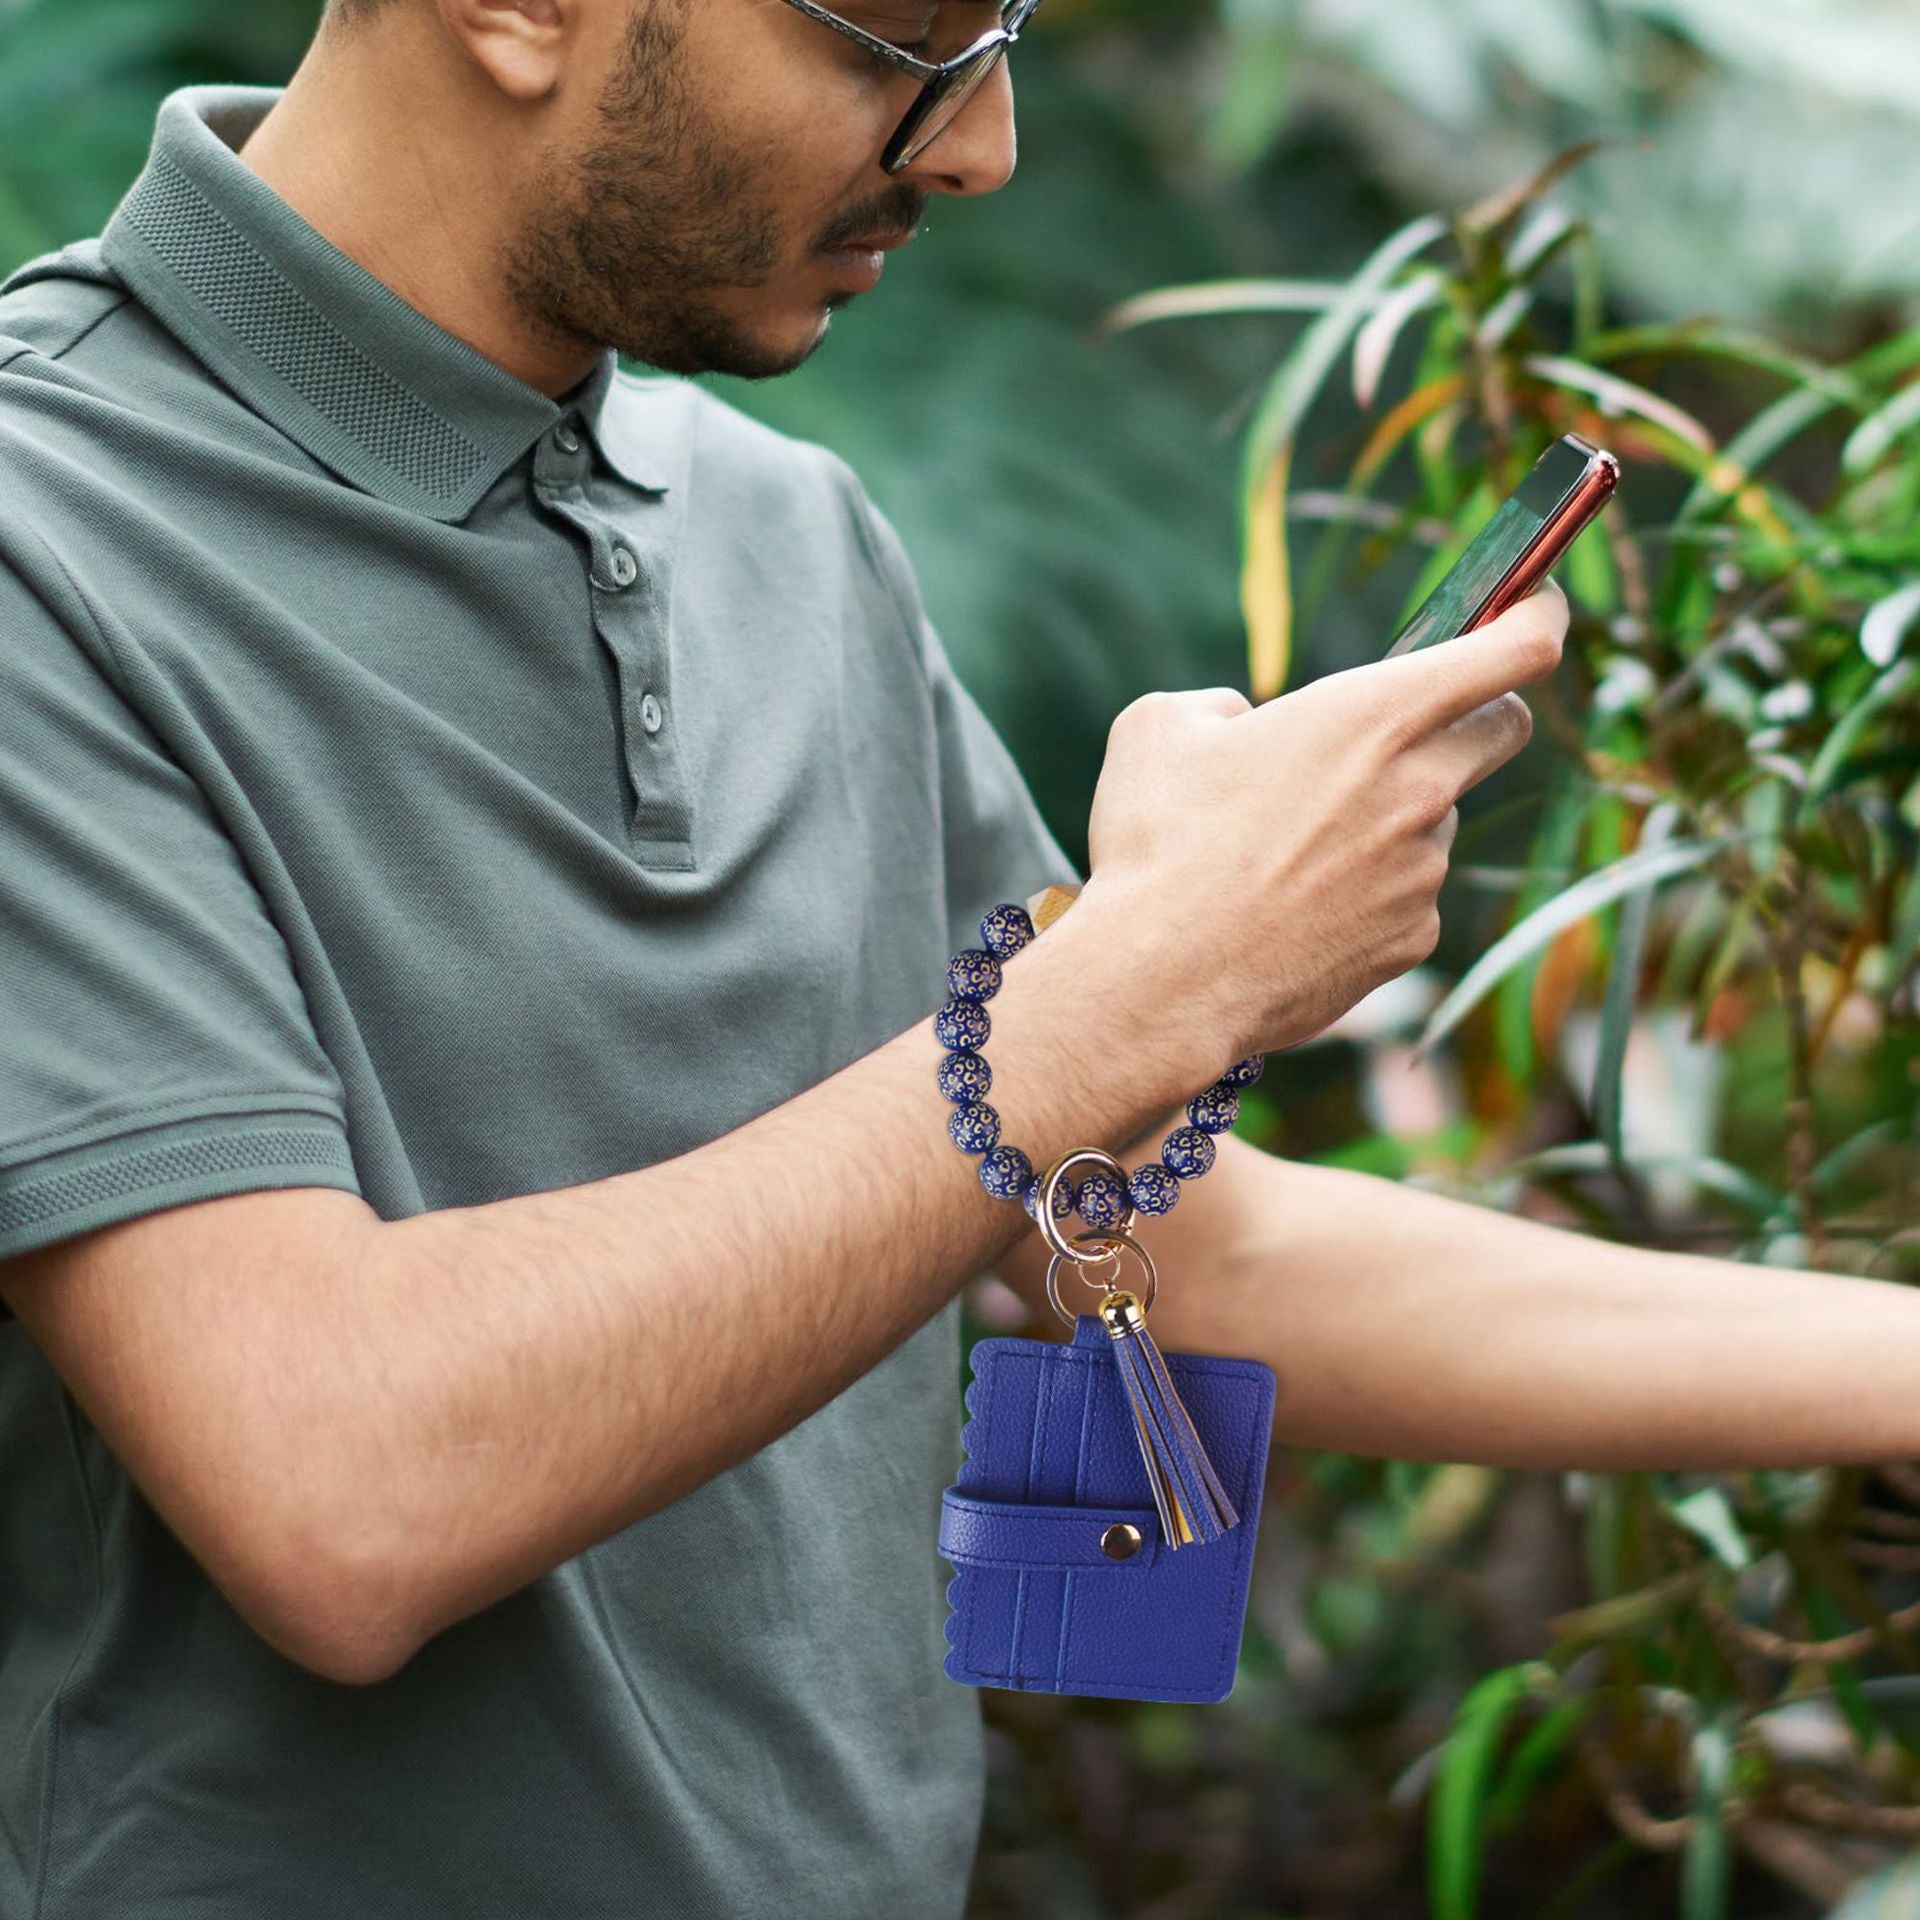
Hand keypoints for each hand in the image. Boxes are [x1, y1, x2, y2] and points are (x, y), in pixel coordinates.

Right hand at [1077, 581, 1568, 1062]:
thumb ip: (1221, 704)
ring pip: (1437, 822)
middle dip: (1479, 713)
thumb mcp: (1160, 727)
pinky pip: (1407, 898)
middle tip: (1418, 724)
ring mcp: (1424, 871)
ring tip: (1293, 852)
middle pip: (1505, 729)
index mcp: (1373, 714)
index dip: (1539, 616)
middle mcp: (1421, 789)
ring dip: (1392, 819)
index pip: (1516, 649)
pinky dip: (1366, 893)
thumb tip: (1240, 724)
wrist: (1161, 981)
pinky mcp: (1413, 940)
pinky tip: (1295, 910)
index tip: (1535, 606)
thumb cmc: (1156, 846)